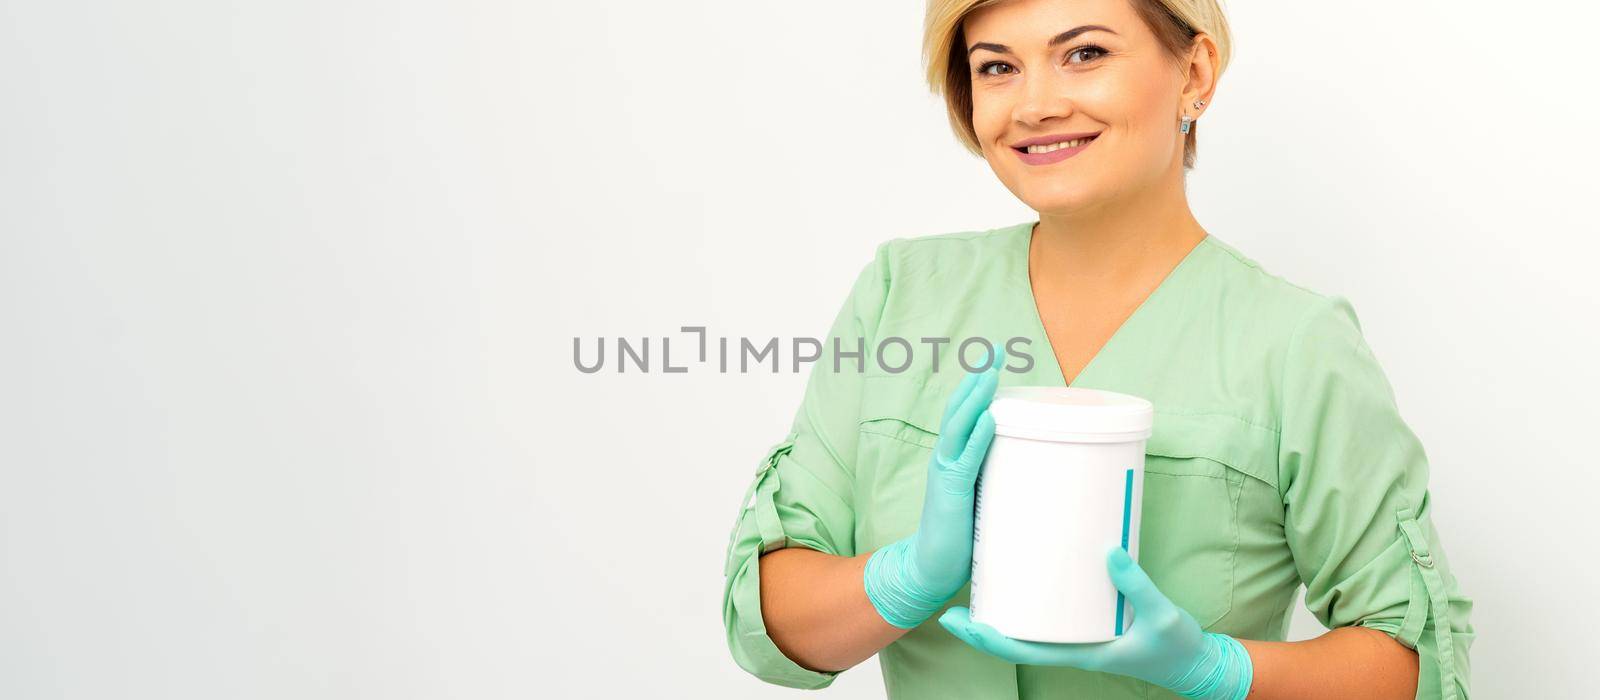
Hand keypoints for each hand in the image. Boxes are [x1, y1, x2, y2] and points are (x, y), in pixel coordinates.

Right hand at [862, 348, 1002, 628]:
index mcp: (953, 459)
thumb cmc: (960, 537)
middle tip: (998, 350)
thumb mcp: (982, 499)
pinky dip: (978, 436)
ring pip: (958, 426)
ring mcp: (945, 473)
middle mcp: (945, 459)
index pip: (965, 414)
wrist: (930, 568)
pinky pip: (965, 459)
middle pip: (960, 409)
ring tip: (991, 373)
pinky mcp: (950, 492)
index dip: (978, 387)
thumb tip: (1032, 466)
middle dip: (978, 379)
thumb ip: (998, 479)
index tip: (997, 361)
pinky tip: (989, 417)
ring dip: (975, 398)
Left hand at [938, 547, 1252, 699]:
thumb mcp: (1161, 616)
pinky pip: (1051, 615)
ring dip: (1001, 611)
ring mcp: (1078, 635)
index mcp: (1079, 652)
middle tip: (951, 601)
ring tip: (976, 584)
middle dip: (981, 626)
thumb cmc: (1176, 647)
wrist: (1194, 662)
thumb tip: (1109, 551)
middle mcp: (1071, 645)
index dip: (986, 638)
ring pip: (1029, 627)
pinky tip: (1022, 578)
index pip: (1020, 649)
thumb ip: (1137, 585)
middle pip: (1014, 639)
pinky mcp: (1090, 622)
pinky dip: (1031, 601)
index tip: (958, 620)